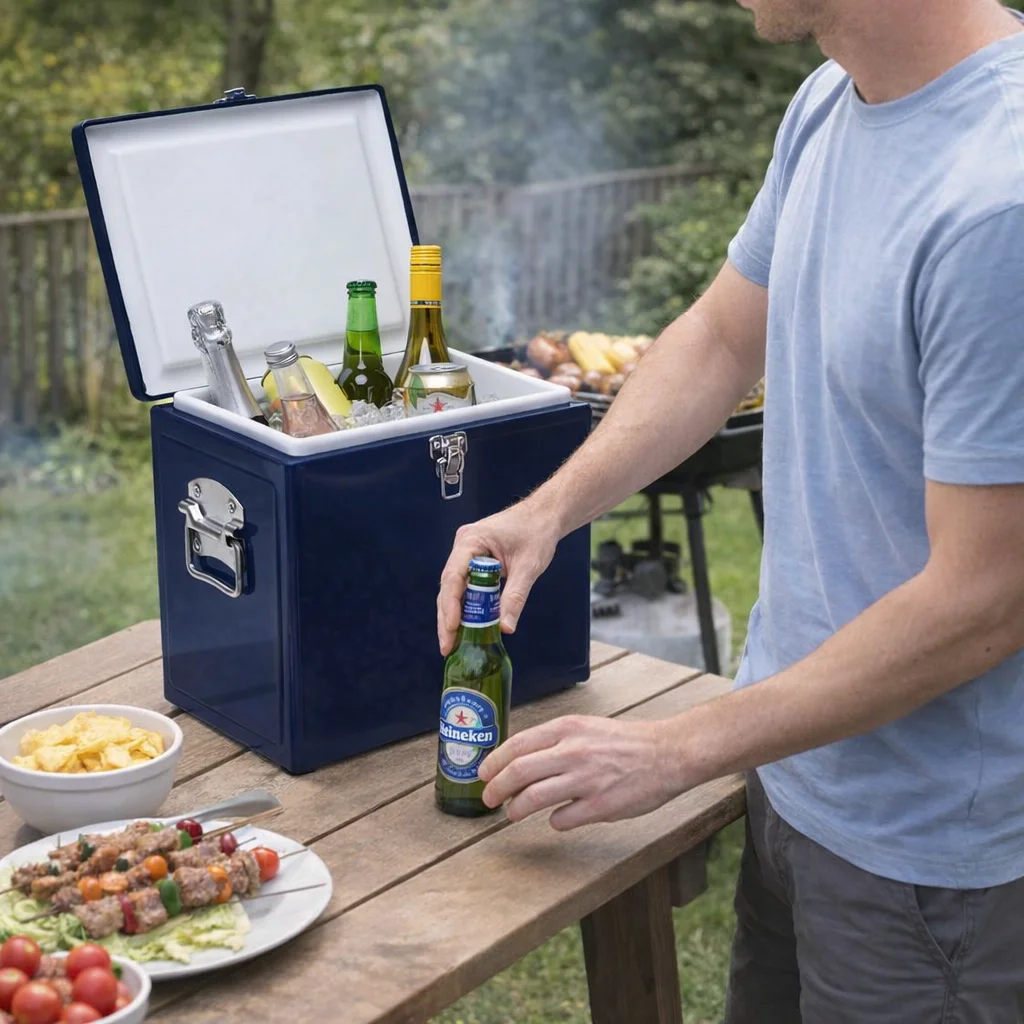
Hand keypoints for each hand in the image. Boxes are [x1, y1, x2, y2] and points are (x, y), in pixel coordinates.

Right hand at [437, 503, 560, 654]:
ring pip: (453, 588)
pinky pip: (464, 585)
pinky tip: (463, 627)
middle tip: (446, 645)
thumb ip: (515, 597)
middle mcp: (463, 546)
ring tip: (451, 642)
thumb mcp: (528, 567)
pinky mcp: (473, 560)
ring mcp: (466, 553)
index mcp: (471, 541)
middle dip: (447, 617)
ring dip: (453, 614)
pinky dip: (464, 605)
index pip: (454, 576)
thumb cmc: (537, 533)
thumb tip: (506, 627)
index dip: (451, 605)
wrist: (544, 516)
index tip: (452, 628)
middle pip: (448, 586)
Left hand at [477, 715, 684, 829]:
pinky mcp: (601, 806)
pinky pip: (562, 819)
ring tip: (512, 814)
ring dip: (515, 809)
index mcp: (567, 729)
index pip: (517, 745)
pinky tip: (557, 819)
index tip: (483, 774)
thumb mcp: (585, 727)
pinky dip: (554, 821)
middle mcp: (573, 752)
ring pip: (532, 798)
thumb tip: (520, 759)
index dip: (494, 762)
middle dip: (495, 788)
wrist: (666, 753)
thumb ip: (555, 740)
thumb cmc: (624, 742)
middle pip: (518, 772)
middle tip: (488, 799)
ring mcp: (586, 780)